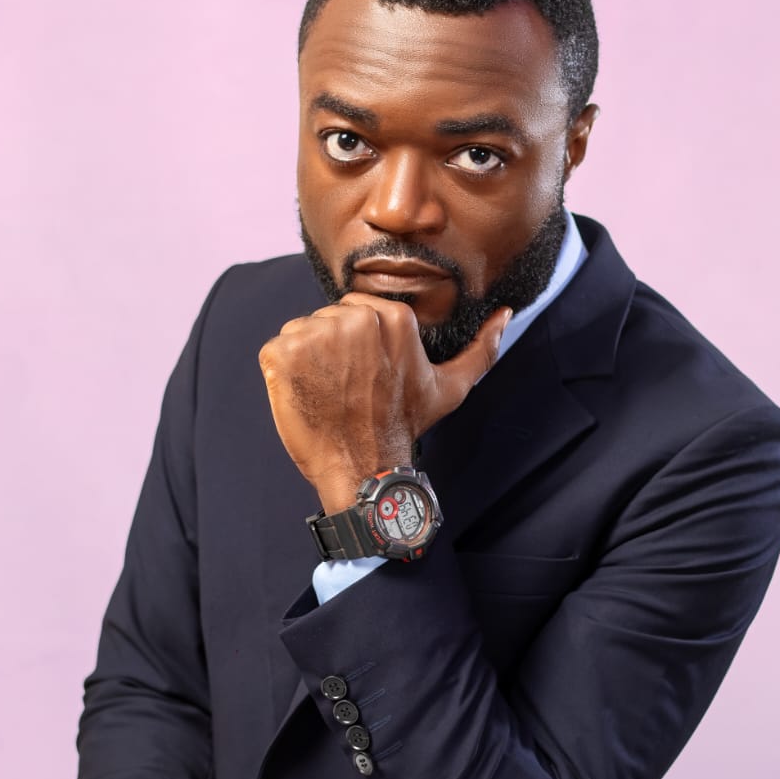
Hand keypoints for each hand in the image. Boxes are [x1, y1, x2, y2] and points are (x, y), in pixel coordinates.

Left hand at [259, 294, 510, 511]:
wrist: (364, 468)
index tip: (363, 376)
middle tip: (345, 389)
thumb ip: (481, 349)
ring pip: (301, 331)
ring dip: (306, 361)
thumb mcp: (450, 388)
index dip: (356, 345)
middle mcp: (354, 320)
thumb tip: (505, 315)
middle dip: (331, 349)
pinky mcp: (283, 353)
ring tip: (326, 393)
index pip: (357, 311)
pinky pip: (275, 349)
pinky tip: (303, 395)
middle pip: (328, 318)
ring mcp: (316, 335)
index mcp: (393, 317)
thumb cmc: (404, 428)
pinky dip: (281, 372)